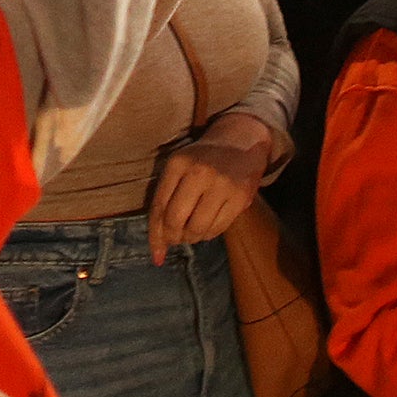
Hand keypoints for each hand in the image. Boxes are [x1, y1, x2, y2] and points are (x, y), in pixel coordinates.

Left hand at [146, 113, 273, 261]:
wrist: (241, 141)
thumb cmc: (202, 160)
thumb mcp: (179, 168)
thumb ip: (166, 199)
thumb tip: (158, 246)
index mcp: (177, 163)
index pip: (159, 207)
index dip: (155, 236)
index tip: (157, 255)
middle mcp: (199, 172)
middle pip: (176, 221)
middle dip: (173, 237)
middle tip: (177, 238)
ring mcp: (222, 184)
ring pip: (198, 228)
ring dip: (192, 238)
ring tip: (192, 232)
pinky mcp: (241, 196)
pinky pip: (219, 228)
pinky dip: (209, 234)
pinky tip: (207, 227)